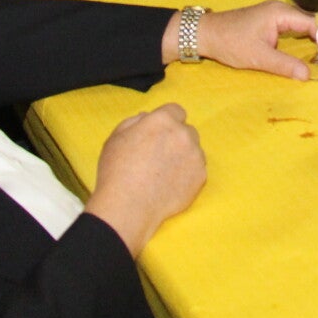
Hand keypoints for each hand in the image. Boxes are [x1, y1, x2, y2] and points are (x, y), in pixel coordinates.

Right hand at [84, 104, 205, 255]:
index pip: (175, 111)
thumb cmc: (116, 171)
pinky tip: (170, 185)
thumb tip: (147, 117)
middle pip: (186, 130)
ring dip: (183, 156)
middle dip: (175, 139)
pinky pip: (197, 170)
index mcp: (163, 120)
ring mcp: (195, 155)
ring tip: (164, 174)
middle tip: (159, 157)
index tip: (158, 135)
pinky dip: (187, 175)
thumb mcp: (116, 137)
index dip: (166, 122)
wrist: (127, 207)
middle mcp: (183, 133)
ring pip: (193, 150)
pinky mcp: (201, 176)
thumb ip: (134, 121)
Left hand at [195, 0, 317, 80]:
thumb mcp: (258, 57)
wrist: (206, 33)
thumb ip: (284, 65)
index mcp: (280, 13)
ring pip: (308, 22)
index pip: (313, 22)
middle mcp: (281, 10)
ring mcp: (277, 14)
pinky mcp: (272, 21)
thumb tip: (308, 75)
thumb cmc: (230, 42)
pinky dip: (312, 35)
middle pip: (315, 20)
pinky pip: (299, 26)